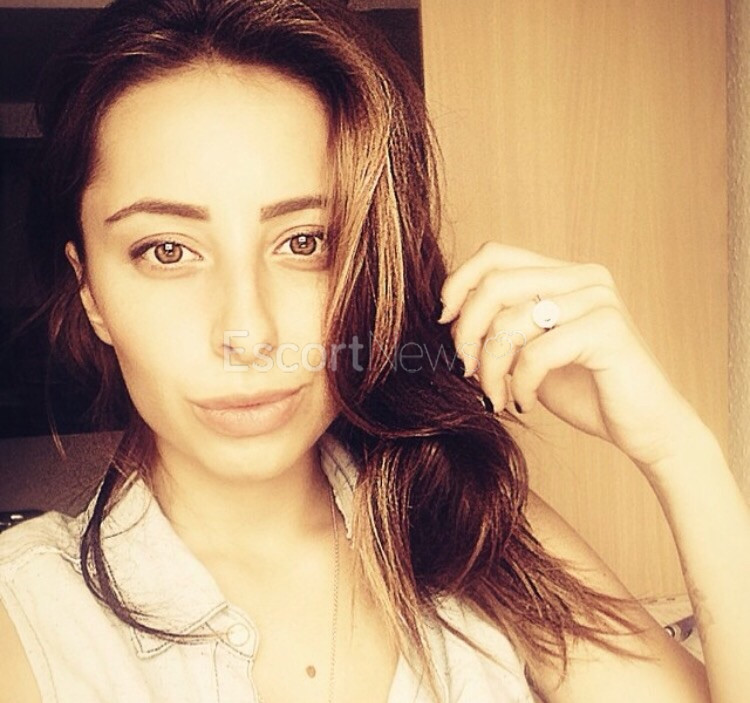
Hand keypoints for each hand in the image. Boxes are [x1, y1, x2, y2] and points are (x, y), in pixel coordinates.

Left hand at [438, 242, 705, 468]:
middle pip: (495, 283)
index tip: (444, 323)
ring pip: (510, 322)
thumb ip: (501, 326)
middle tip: (465, 370)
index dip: (459, 284)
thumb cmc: (585, 390)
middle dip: (467, 332)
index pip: (495, 254)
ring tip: (496, 396)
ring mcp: (598, 300)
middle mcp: (583, 277)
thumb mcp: (531, 351)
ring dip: (491, 369)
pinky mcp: (607, 330)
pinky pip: (536, 353)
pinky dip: (519, 384)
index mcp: (563, 274)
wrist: (645, 428)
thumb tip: (448, 319)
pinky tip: (525, 401)